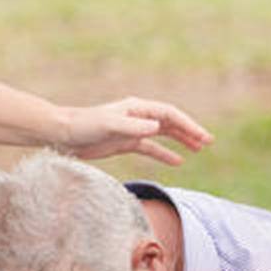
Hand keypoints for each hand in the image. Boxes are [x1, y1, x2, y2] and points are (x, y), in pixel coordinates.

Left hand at [58, 97, 213, 165]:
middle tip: (208, 142)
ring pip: (163, 134)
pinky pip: (150, 148)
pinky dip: (164, 154)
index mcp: (137, 108)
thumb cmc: (84, 126)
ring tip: (198, 149)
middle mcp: (137, 116)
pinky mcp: (124, 143)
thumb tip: (158, 127)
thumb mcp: (109, 126)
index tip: (202, 137)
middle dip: (189, 131)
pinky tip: (177, 162)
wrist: (62, 134)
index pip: (169, 115)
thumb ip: (133, 126)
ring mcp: (132, 130)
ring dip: (181, 141)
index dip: (187, 125)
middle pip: (170, 123)